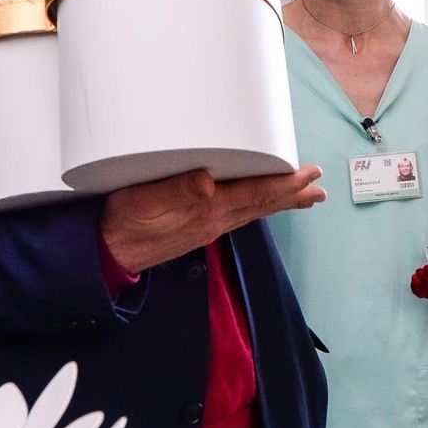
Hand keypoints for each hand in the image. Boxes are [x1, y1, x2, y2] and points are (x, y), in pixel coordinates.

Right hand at [100, 166, 325, 273]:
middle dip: (292, 195)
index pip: (254, 194)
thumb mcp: (143, 200)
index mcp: (206, 211)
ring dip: (280, 201)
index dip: (284, 184)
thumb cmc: (121, 221)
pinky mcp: (198, 228)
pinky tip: (260, 203)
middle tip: (319, 188)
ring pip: (253, 211)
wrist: (108, 251)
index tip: (309, 175)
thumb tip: (207, 181)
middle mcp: (214, 222)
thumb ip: (176, 190)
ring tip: (304, 196)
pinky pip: (239, 215)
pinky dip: (257, 206)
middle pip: (262, 205)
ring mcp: (207, 228)